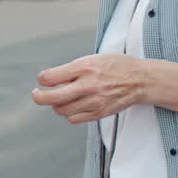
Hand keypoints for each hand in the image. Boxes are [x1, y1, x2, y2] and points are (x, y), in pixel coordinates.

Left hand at [31, 54, 147, 123]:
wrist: (141, 80)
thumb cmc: (116, 67)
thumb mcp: (93, 59)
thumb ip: (72, 69)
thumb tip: (50, 79)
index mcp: (84, 67)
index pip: (50, 77)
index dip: (42, 79)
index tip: (43, 80)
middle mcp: (88, 85)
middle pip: (52, 98)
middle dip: (38, 97)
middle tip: (36, 94)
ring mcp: (93, 101)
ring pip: (61, 110)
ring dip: (57, 105)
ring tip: (61, 99)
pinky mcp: (99, 113)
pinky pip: (74, 119)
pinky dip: (69, 114)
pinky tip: (73, 106)